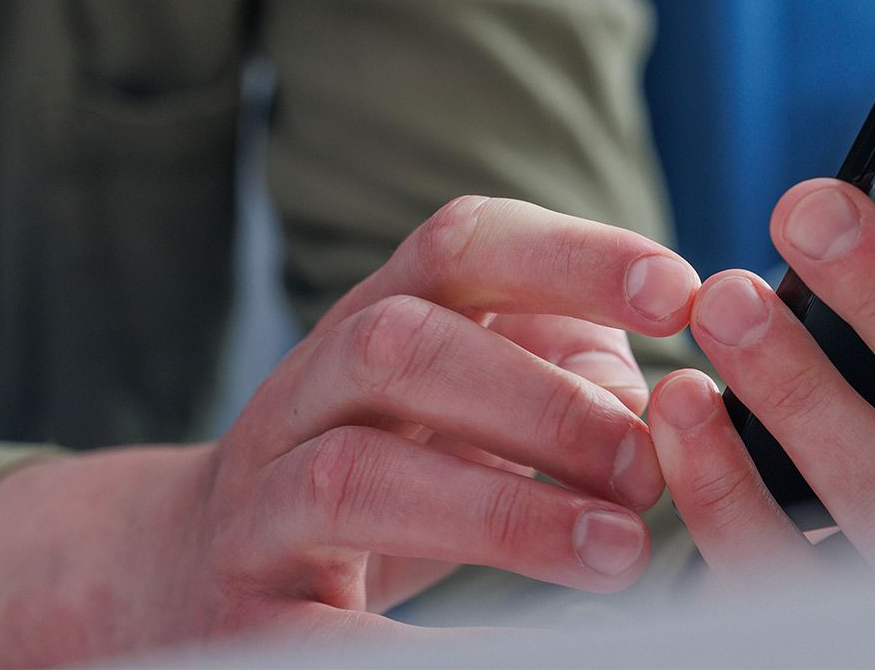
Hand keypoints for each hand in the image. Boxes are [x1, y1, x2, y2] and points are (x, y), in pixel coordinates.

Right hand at [0, 197, 697, 665]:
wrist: (196, 563)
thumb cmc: (389, 465)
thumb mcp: (470, 399)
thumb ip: (568, 377)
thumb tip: (658, 411)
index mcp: (378, 317)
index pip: (460, 246)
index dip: (569, 255)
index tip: (678, 291)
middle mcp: (309, 388)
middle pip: (399, 348)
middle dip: (537, 402)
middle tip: (646, 465)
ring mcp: (262, 496)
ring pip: (353, 476)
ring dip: (501, 512)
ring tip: (619, 555)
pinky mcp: (245, 609)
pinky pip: (317, 629)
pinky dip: (417, 645)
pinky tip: (519, 654)